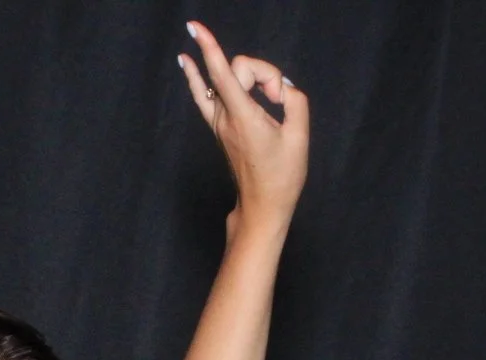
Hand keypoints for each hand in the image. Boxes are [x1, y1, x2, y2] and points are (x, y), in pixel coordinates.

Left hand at [178, 20, 309, 239]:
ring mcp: (218, 123)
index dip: (210, 47)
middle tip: (281, 102)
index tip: (196, 27)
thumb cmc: (282, 177)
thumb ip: (295, 102)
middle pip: (236, 70)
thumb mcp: (299, 137)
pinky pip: (204, 95)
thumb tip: (283, 87)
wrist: (262, 206)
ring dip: (248, 77)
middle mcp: (225, 118)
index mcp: (244, 118)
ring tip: (269, 95)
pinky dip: (197, 78)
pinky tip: (186, 62)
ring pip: (225, 80)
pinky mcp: (218, 128)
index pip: (223, 73)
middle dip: (264, 75)